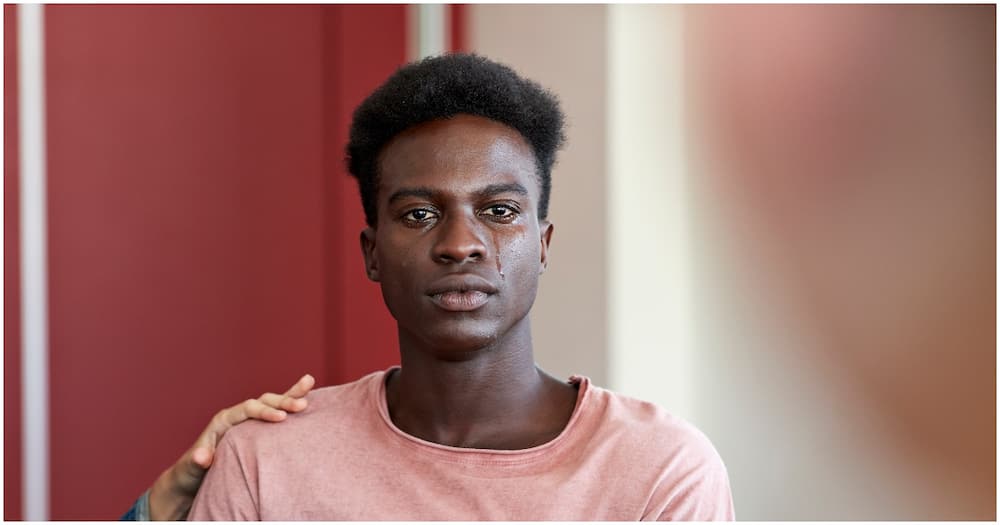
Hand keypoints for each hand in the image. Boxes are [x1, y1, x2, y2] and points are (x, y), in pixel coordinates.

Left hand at [148, 374, 315, 519]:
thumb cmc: (192, 472)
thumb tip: (202, 456)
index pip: (247, 409)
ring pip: (273, 401)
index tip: (281, 418)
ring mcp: (250, 420)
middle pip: (263, 401)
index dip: (264, 412)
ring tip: (309, 381)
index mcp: (224, 420)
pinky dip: (291, 401)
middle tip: (301, 406)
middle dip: (282, 401)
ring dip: (291, 394)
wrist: (193, 476)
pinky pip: (277, 412)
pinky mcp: (259, 428)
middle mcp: (238, 416)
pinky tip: (308, 394)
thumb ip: (197, 461)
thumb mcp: (191, 469)